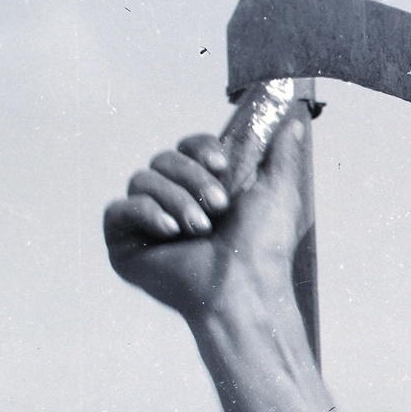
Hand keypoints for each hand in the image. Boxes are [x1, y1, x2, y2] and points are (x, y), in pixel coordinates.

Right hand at [102, 117, 309, 321]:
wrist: (244, 287)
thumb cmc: (263, 247)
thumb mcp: (278, 191)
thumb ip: (281, 155)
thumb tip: (293, 124)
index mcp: (203, 188)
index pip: (187, 148)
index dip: (200, 149)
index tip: (221, 164)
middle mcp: (173, 201)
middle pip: (163, 159)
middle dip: (192, 178)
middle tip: (218, 207)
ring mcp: (146, 223)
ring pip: (141, 179)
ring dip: (175, 200)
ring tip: (200, 229)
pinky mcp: (123, 243)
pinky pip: (118, 208)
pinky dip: (145, 213)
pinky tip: (169, 231)